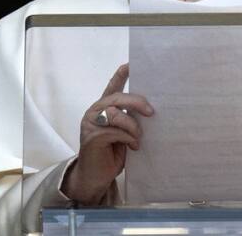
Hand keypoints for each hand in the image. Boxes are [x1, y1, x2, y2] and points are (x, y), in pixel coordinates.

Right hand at [62, 63, 153, 204]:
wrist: (95, 177)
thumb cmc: (111, 153)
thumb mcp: (124, 133)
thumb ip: (129, 120)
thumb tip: (149, 112)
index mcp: (104, 108)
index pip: (112, 87)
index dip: (120, 75)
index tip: (130, 64)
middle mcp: (95, 112)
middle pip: (116, 98)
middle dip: (136, 102)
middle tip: (151, 112)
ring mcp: (91, 124)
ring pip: (116, 114)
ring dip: (132, 126)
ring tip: (139, 138)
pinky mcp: (92, 137)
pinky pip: (115, 131)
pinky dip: (128, 138)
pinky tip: (133, 146)